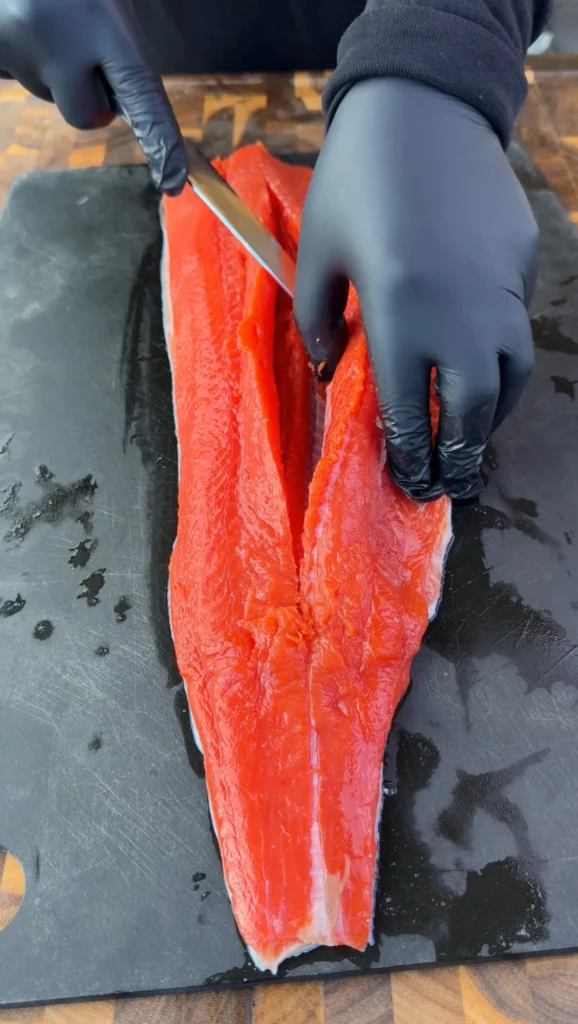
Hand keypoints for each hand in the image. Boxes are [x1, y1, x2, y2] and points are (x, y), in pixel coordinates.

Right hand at [0, 0, 186, 192]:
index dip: (160, 141)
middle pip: (85, 116)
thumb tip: (130, 96)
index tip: (173, 180)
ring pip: (47, 91)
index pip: (142, 96)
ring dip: (52, 68)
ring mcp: (18, 50)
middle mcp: (59, 44)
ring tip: (47, 16)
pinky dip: (24, 52)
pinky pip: (18, 70)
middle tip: (85, 55)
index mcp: (103, 23)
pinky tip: (21, 16)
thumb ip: (120, 41)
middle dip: (89, 98)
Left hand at [294, 79, 537, 500]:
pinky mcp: (523, 262)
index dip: (412, 455)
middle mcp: (459, 315)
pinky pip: (517, 323)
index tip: (412, 479)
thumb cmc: (354, 180)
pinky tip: (481, 357)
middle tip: (454, 479)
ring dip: (494, 413)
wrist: (421, 105)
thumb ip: (316, 322)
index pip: (411, 412)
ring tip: (475, 431)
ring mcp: (500, 289)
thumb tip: (332, 371)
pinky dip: (502, 354)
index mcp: (399, 317)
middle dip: (463, 453)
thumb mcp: (316, 253)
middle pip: (472, 409)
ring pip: (511, 374)